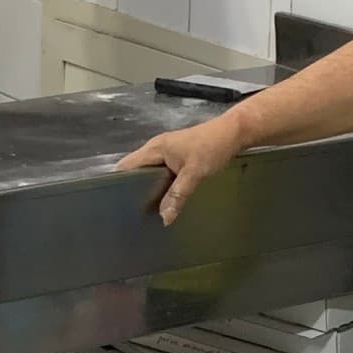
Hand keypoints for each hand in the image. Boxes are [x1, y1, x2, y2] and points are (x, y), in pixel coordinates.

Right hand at [115, 115, 244, 225]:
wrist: (233, 133)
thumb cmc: (211, 148)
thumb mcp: (194, 173)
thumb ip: (177, 195)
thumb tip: (164, 219)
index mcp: (154, 149)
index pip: (127, 166)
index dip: (120, 183)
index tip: (120, 204)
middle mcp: (156, 149)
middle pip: (135, 170)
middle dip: (133, 189)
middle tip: (134, 213)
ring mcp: (166, 151)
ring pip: (149, 172)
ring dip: (148, 188)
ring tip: (147, 210)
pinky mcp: (176, 156)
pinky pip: (160, 172)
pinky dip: (160, 184)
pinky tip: (165, 199)